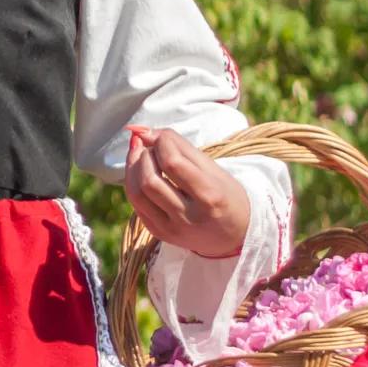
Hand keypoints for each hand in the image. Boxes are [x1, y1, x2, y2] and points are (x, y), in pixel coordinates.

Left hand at [123, 126, 249, 259]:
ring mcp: (173, 228)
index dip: (161, 143)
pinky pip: (136, 206)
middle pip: (150, 180)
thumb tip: (143, 131)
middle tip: (149, 146)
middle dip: (144, 155)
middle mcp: (189, 216)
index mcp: (210, 196)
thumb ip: (181, 147)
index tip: (162, 136)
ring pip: (137, 194)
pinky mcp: (160, 233)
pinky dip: (134, 184)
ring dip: (133, 168)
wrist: (235, 235)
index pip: (173, 163)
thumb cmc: (225, 195)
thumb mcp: (213, 169)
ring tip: (140, 155)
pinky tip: (140, 173)